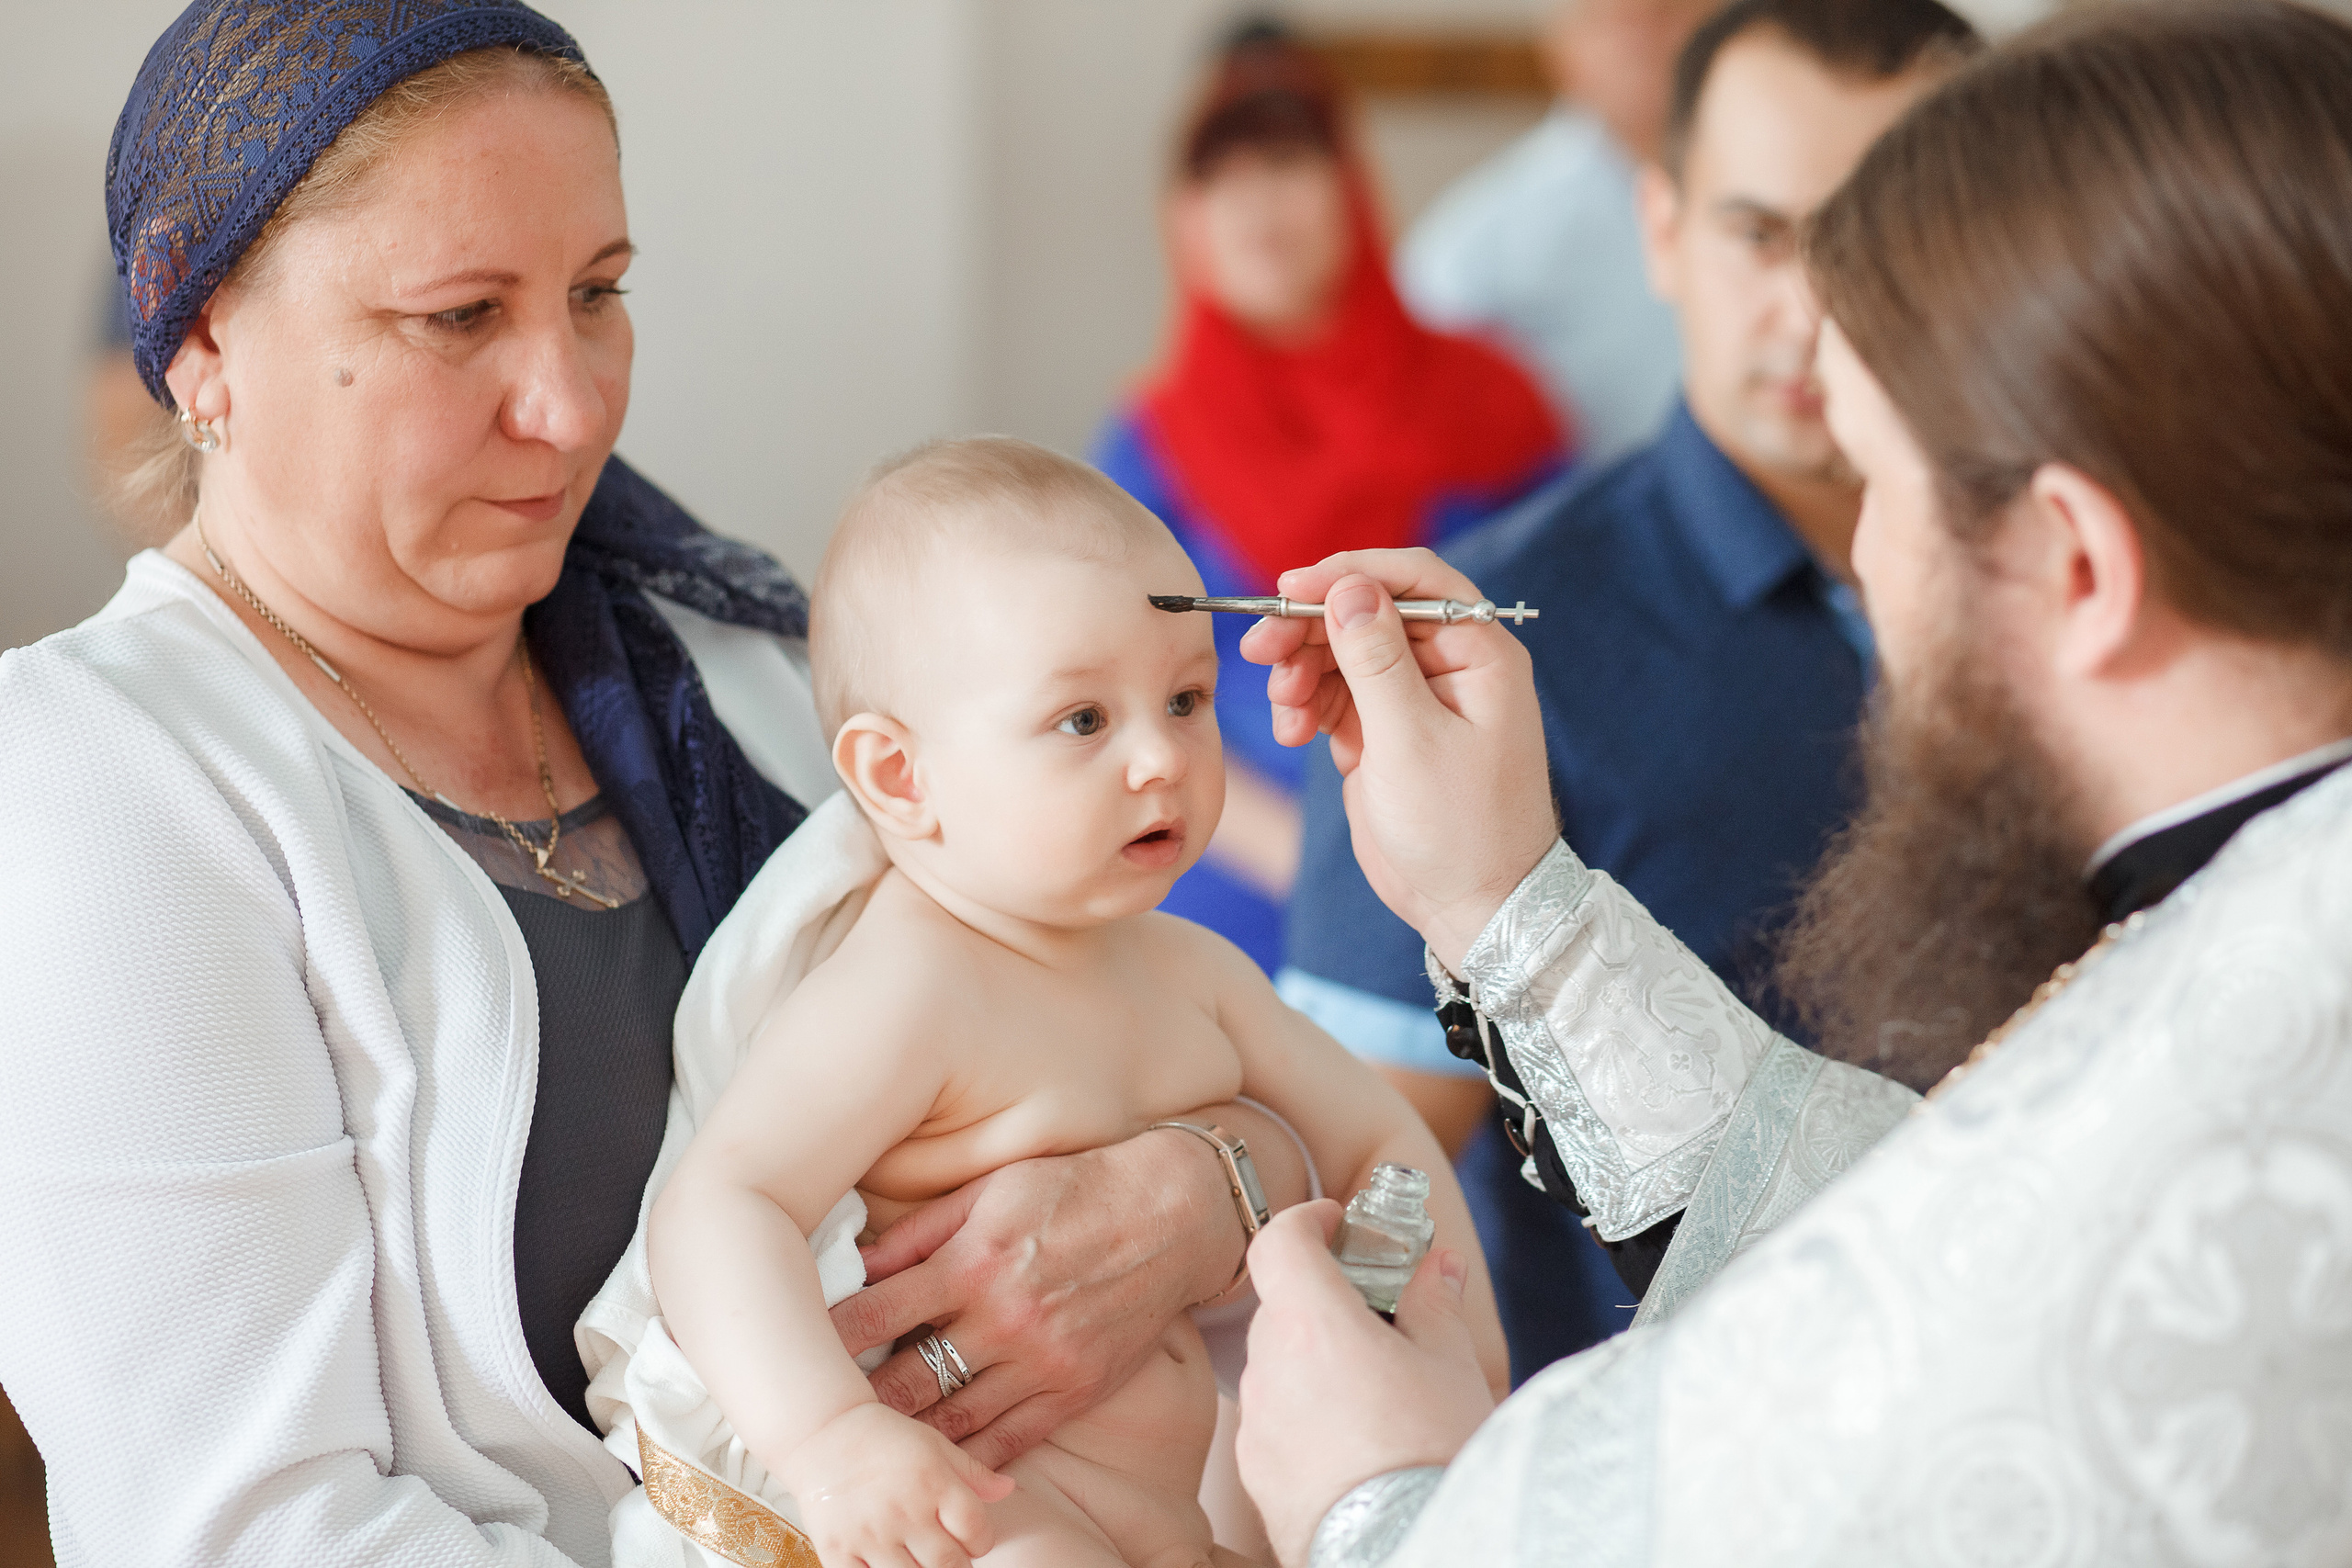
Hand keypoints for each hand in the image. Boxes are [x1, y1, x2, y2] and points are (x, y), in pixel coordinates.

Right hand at [782, 1402, 1014, 1567]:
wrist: (822, 1432)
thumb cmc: (886, 1438)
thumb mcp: (935, 1445)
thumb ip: (973, 1472)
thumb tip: (1008, 1490)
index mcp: (933, 1482)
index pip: (977, 1533)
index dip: (981, 1541)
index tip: (971, 1538)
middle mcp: (904, 1510)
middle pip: (950, 1565)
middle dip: (956, 1564)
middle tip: (946, 1554)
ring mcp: (869, 1534)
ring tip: (917, 1558)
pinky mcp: (837, 1550)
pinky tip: (886, 1563)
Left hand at [830, 1128, 1243, 1468]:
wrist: (1174, 1216)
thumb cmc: (1074, 1190)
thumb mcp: (991, 1191)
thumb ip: (920, 1233)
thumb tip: (855, 1263)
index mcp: (974, 1260)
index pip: (875, 1312)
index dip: (828, 1335)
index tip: (794, 1347)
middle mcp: (1003, 1317)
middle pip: (903, 1381)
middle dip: (855, 1401)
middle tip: (820, 1412)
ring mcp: (1040, 1361)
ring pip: (950, 1421)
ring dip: (902, 1437)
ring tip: (864, 1446)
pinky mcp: (1073, 1391)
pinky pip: (1007, 1442)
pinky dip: (965, 1460)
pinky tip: (933, 1465)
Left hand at [1236, 1202, 1495, 1567]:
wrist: (1406, 1548)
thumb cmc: (1431, 1458)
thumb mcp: (1451, 1365)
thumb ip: (1435, 1303)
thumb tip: (1438, 1267)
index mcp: (1311, 1325)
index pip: (1277, 1241)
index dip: (1307, 1221)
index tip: (1337, 1224)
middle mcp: (1269, 1370)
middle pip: (1282, 1306)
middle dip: (1326, 1300)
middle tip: (1379, 1312)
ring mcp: (1256, 1426)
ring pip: (1278, 1366)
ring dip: (1316, 1360)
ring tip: (1378, 1388)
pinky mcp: (1256, 1475)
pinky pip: (1275, 1420)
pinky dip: (1305, 1412)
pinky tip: (1356, 1437)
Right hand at [1237, 551, 1556, 970]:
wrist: (1472, 907)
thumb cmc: (1462, 829)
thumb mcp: (1412, 740)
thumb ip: (1377, 660)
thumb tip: (1349, 587)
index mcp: (1477, 653)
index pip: (1413, 581)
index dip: (1349, 574)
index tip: (1290, 587)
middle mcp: (1447, 666)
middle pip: (1366, 614)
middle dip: (1309, 627)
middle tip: (1260, 649)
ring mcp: (1412, 700)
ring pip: (1341, 653)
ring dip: (1301, 670)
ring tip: (1282, 707)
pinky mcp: (1383, 733)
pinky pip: (1333, 696)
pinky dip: (1305, 705)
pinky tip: (1292, 732)